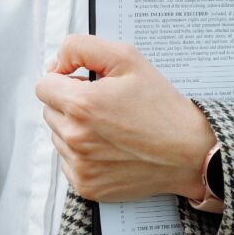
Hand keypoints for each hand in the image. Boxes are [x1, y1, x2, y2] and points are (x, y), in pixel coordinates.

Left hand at [35, 34, 217, 202]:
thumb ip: (82, 48)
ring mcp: (79, 165)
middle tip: (105, 105)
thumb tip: (56, 61)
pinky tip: (110, 148)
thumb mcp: (127, 59)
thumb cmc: (162, 107)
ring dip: (75, 128)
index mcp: (82, 105)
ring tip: (111, 127)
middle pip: (49, 110)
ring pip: (58, 136)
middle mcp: (75, 138)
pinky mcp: (85, 185)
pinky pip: (68, 162)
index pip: (44, 85)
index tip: (84, 83)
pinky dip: (82, 154)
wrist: (190, 153)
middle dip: (70, 103)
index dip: (64, 79)